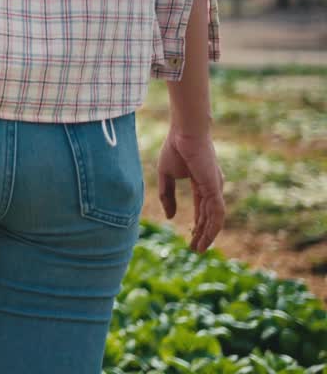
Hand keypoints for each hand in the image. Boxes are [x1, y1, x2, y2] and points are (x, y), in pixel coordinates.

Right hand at [157, 122, 225, 252]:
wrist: (184, 132)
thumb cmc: (175, 148)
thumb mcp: (166, 176)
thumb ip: (167, 196)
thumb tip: (171, 217)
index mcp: (202, 184)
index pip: (202, 210)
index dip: (197, 225)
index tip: (190, 239)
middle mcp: (212, 188)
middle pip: (210, 217)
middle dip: (203, 234)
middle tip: (196, 250)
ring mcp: (215, 188)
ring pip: (215, 219)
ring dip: (208, 235)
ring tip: (199, 249)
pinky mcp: (215, 188)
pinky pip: (216, 213)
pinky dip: (212, 227)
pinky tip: (204, 237)